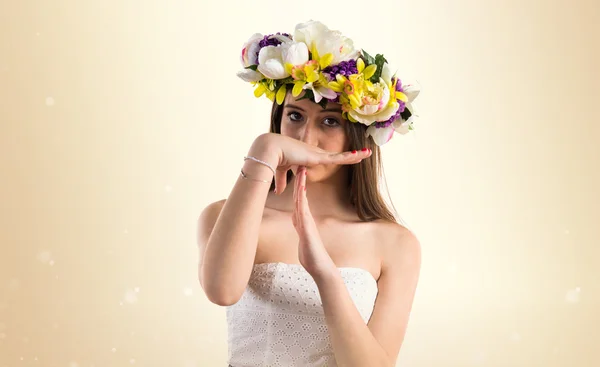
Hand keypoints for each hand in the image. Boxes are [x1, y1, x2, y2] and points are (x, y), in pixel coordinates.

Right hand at [255, 133, 371, 194]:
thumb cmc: (274, 159)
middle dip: (351, 155)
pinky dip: (351, 157)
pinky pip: (339, 157)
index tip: (344, 157)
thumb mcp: (281, 173)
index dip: (336, 158)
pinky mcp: (319, 157)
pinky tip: (361, 155)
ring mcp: (318, 154)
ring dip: (355, 155)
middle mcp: (315, 154)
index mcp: (308, 157)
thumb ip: (282, 182)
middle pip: (337, 156)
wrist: (271, 151)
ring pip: (341, 155)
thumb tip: (279, 192)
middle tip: (363, 153)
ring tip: (369, 152)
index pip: (326, 158)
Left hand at [292, 165, 336, 278]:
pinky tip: (301, 191)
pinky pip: (303, 211)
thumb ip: (301, 228)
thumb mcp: (303, 238)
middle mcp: (305, 219)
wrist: (320, 268)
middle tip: (300, 164)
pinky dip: (301, 200)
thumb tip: (297, 221)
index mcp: (303, 220)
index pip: (299, 199)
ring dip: (301, 186)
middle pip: (300, 196)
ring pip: (302, 200)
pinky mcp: (307, 228)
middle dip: (299, 180)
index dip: (297, 186)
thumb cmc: (311, 256)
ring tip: (301, 171)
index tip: (296, 173)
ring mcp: (307, 222)